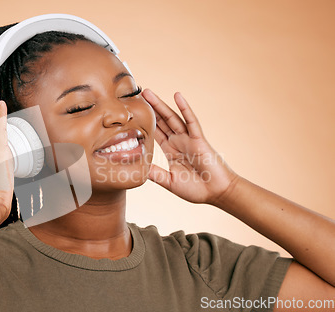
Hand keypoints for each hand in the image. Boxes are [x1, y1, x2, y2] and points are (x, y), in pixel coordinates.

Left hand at [142, 89, 238, 204]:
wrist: (217, 193)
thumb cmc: (196, 189)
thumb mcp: (169, 181)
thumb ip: (155, 173)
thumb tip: (137, 169)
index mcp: (172, 151)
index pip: (156, 132)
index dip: (145, 122)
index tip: (133, 112)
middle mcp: (179, 142)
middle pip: (161, 121)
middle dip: (150, 108)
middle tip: (137, 95)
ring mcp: (189, 139)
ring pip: (172, 118)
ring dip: (160, 105)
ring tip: (148, 93)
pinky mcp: (199, 139)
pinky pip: (191, 121)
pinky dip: (185, 108)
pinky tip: (177, 96)